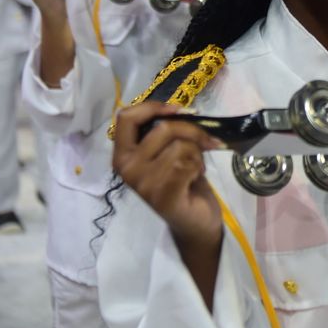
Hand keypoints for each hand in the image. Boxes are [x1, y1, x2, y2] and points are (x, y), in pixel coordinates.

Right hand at [113, 101, 224, 261]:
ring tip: (194, 167)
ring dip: (197, 153)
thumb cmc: (181, 182)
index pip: (126, 117)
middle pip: (163, 128)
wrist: (194, 221)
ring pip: (180, 146)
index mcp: (122, 154)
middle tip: (204, 142)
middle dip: (192, 131)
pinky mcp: (163, 196)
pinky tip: (195, 177)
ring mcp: (143, 184)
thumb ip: (164, 133)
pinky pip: (188, 164)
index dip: (153, 106)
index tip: (178, 110)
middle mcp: (127, 168)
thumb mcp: (166, 152)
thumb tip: (181, 109)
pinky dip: (199, 166)